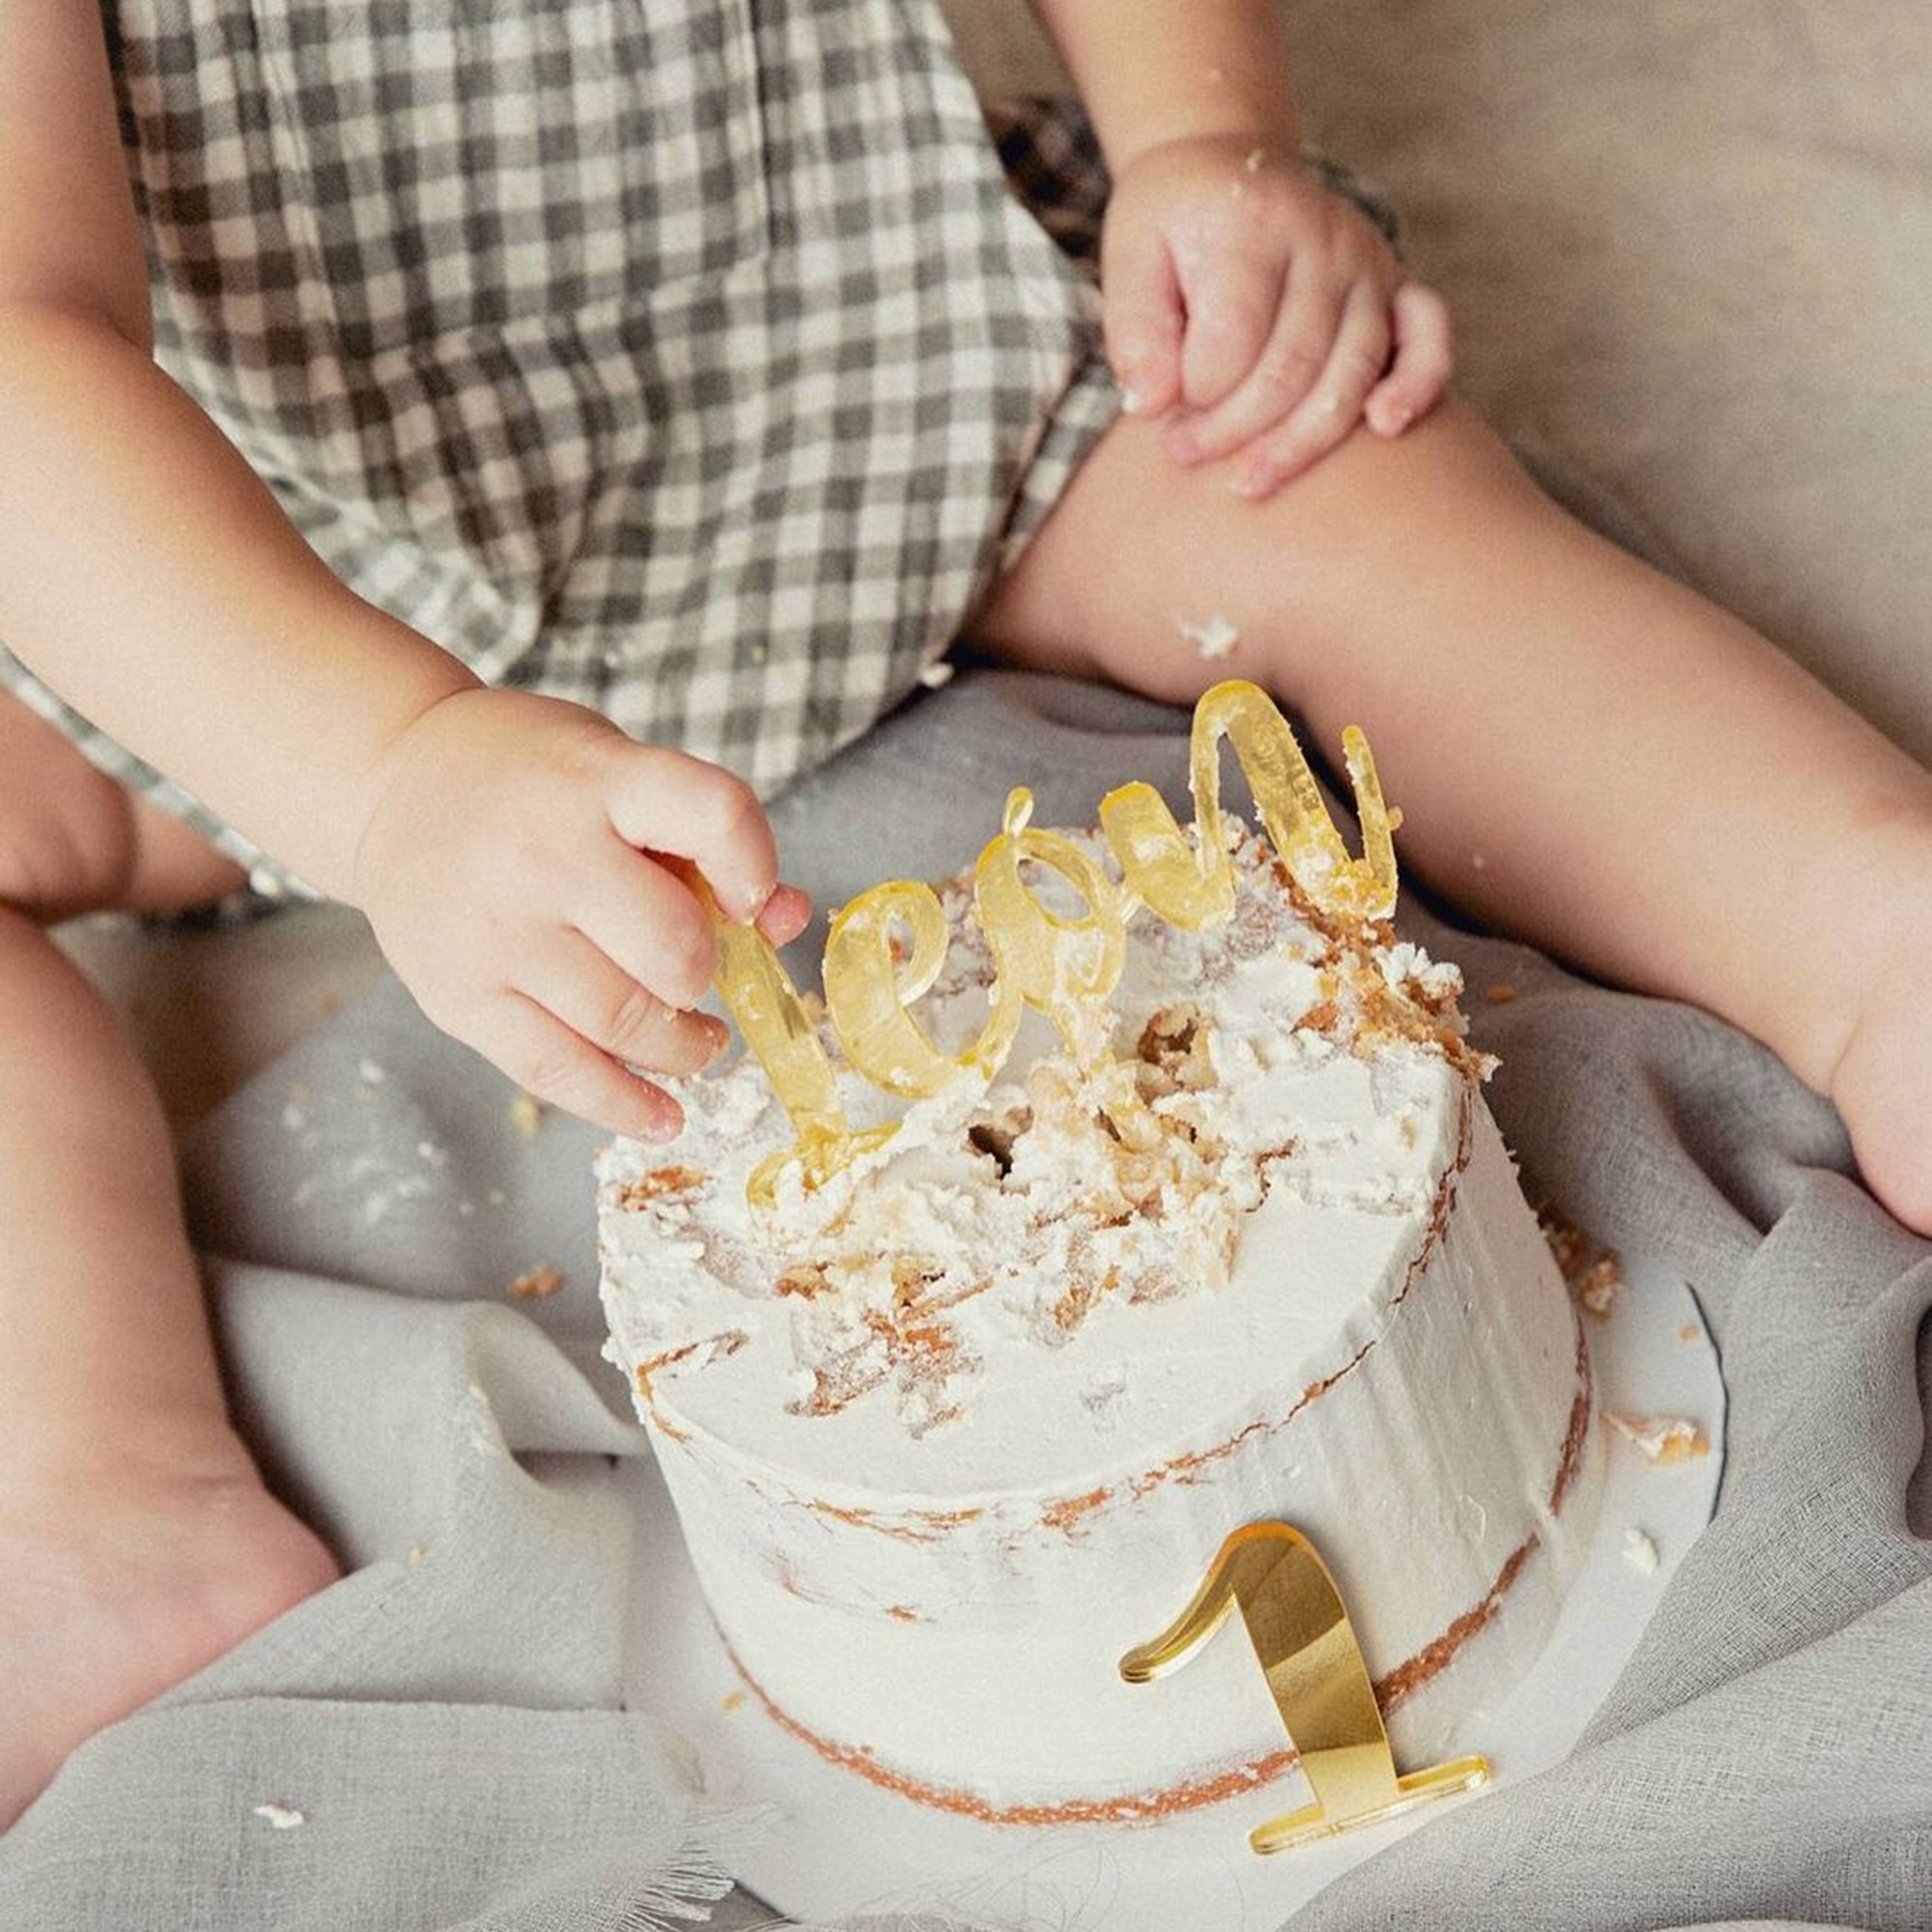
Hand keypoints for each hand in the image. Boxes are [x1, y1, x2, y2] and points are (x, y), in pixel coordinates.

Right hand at [349, 687, 809, 1140]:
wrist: (391, 783)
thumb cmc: (531, 782)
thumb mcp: (617, 773)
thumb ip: (703, 841)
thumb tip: (787, 919)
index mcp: (598, 781)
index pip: (714, 815)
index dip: (755, 864)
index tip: (751, 898)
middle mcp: (544, 854)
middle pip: (673, 945)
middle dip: (708, 972)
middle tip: (701, 976)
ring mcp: (497, 932)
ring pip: (623, 1022)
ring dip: (684, 1048)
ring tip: (697, 1042)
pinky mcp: (460, 996)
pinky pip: (558, 1071)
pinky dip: (624, 1106)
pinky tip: (662, 1117)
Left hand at [1101, 135, 1452, 497]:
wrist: (1225, 163)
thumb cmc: (1173, 224)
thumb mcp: (1130, 255)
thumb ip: (1134, 329)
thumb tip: (1150, 405)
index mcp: (1252, 223)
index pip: (1233, 336)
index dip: (1194, 394)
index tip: (1158, 416)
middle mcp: (1323, 239)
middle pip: (1291, 366)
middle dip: (1234, 429)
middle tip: (1183, 453)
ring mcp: (1368, 262)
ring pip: (1350, 373)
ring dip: (1301, 442)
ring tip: (1248, 482)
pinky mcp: (1397, 284)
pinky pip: (1428, 339)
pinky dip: (1417, 386)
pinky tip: (1384, 427)